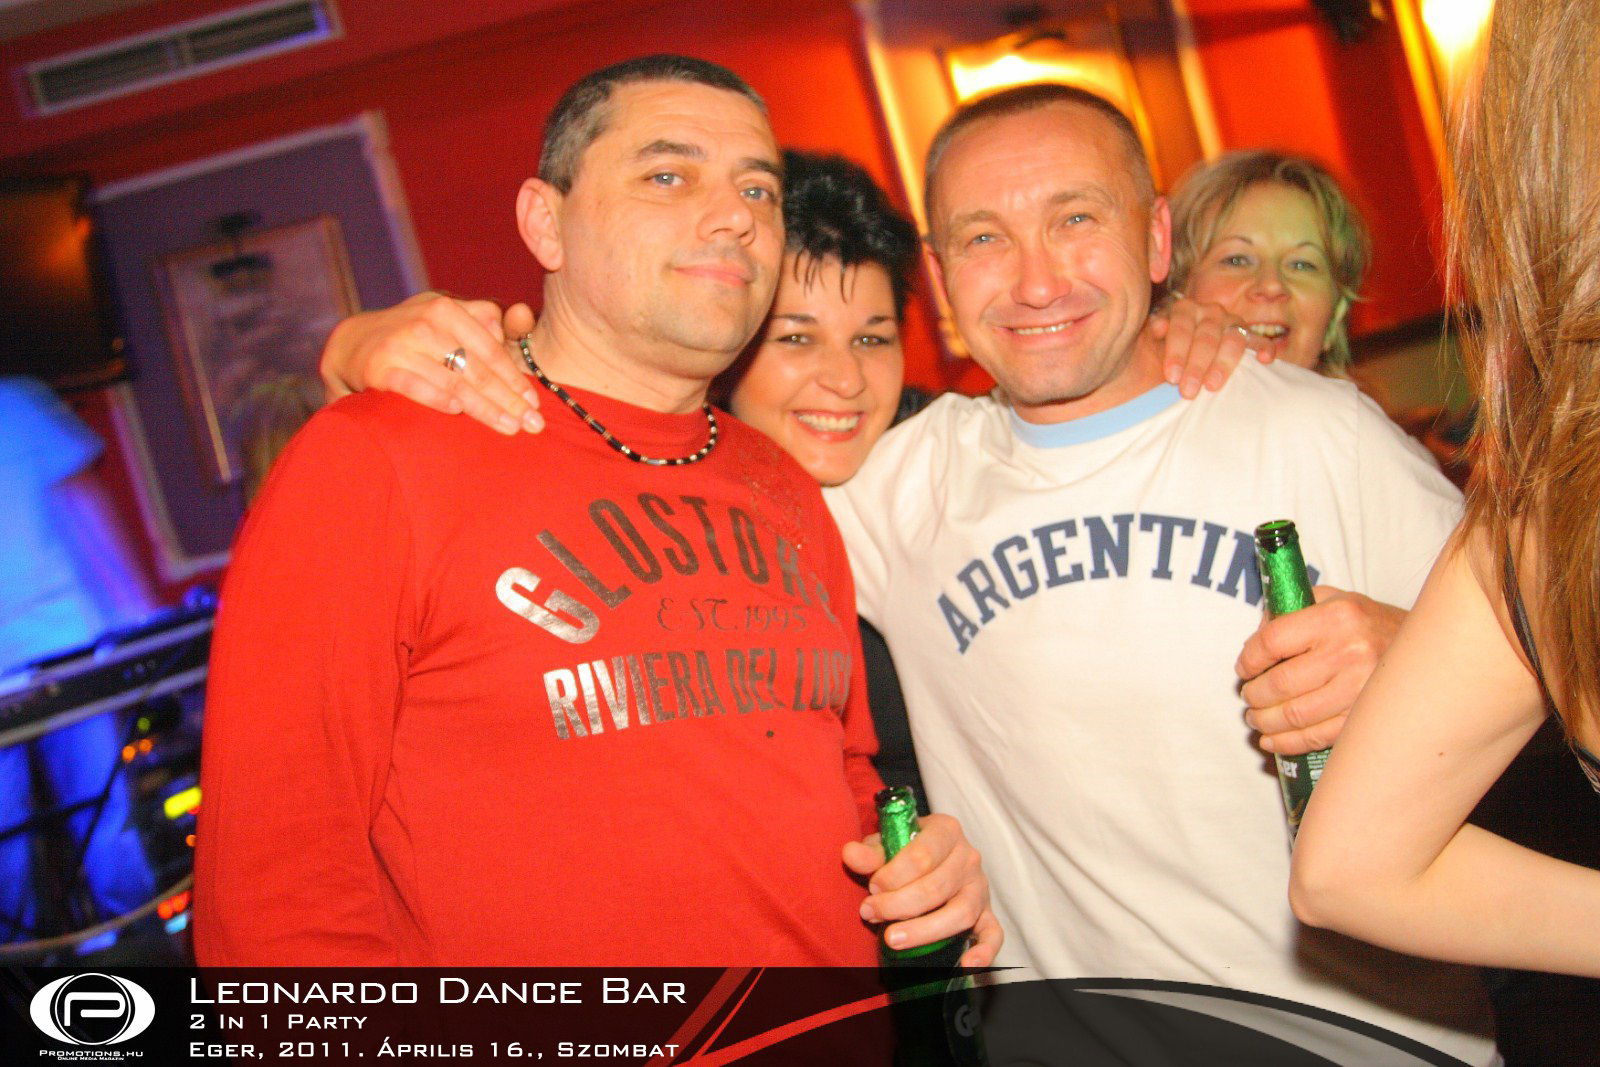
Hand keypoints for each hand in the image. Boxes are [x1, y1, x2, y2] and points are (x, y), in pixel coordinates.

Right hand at [318, 292, 542, 434]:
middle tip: (533, 424)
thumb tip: (521, 316)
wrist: (351, 346)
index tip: (534, 402)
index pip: (490, 349)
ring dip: (485, 408)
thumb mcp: (443, 318)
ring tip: (509, 428)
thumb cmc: (412, 337)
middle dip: (508, 399)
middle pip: (477, 369)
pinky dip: (437, 399)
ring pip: (453, 382)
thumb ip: (482, 318)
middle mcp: (424, 323)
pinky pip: (415, 387)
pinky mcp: (378, 368)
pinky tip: (458, 413)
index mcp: (446, 310)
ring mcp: (400, 345)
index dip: (515, 377)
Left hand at [843, 813, 1001, 966]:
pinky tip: (967, 965)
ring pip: (961, 913)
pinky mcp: (987, 914)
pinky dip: (985, 951)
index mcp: (946, 831)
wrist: (934, 856)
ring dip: (925, 930)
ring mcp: (980, 888)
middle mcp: (969, 858)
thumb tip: (850, 854)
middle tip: (870, 913)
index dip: (892, 875)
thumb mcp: (887, 844)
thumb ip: (870, 852)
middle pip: (937, 887)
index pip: (922, 855)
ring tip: (891, 940)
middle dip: (898, 905)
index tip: (871, 888)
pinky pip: (993, 934)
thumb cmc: (906, 851)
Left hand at [1147, 297, 1273, 398]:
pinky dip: (1264, 348)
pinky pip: (1260, 341)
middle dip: (1196, 366)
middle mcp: (1211, 312)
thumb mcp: (1152, 343)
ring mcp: (1232, 322)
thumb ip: (1154, 333)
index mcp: (1184, 309)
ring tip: (1212, 386)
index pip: (1181, 327)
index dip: (1176, 353)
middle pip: (1206, 337)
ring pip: (1232, 340)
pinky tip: (1266, 360)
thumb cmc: (1166, 354)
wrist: (1183, 361)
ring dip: (1222, 364)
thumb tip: (1159, 327)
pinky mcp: (1249, 337)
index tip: (1171, 377)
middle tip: (1188, 391)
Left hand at [1235, 586, 1406, 754]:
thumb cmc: (1369, 623)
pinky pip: (1318, 736)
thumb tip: (1256, 634)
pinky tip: (1272, 739)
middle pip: (1281, 683)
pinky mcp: (1368, 717)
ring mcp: (1362, 689)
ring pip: (1296, 714)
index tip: (1243, 668)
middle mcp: (1350, 652)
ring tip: (1255, 718)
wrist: (1428, 648)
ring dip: (1266, 721)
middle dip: (1254, 695)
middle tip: (1247, 697)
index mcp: (1337, 617)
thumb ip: (1293, 610)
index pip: (1273, 641)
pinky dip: (1288, 742)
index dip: (1249, 659)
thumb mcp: (1334, 600)